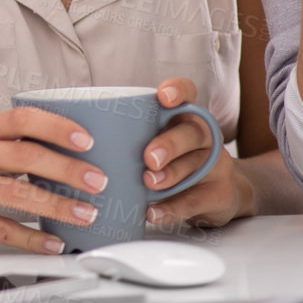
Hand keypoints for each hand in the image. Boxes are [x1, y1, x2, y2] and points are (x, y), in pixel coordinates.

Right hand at [0, 106, 106, 252]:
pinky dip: (31, 237)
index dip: (56, 126)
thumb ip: (10, 151)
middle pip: (25, 155)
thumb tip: (69, 162)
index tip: (86, 138)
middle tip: (97, 181)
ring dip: (57, 205)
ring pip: (16, 192)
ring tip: (85, 213)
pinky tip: (51, 241)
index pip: (20, 119)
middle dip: (68, 169)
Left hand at [142, 78, 249, 227]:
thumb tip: (84, 139)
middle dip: (169, 144)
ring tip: (148, 183)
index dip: (178, 91)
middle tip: (149, 158)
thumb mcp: (160, 142)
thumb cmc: (175, 162)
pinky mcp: (219, 195)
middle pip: (192, 133)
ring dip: (170, 175)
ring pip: (195, 166)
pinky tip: (152, 212)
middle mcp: (206, 137)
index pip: (188, 94)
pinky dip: (172, 208)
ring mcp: (216, 166)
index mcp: (187, 117)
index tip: (163, 97)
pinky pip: (195, 201)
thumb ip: (134, 136)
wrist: (218, 195)